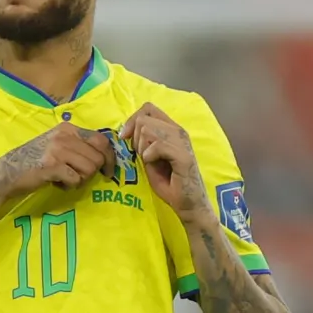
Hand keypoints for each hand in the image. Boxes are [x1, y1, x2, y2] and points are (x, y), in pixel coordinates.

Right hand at [0, 123, 115, 198]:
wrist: (8, 172)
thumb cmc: (35, 160)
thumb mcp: (57, 145)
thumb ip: (78, 146)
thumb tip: (105, 156)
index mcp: (68, 128)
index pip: (101, 139)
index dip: (110, 157)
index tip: (109, 171)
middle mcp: (64, 135)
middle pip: (98, 157)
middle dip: (93, 172)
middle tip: (80, 178)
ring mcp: (58, 149)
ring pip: (89, 169)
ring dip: (80, 179)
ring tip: (66, 179)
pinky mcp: (52, 165)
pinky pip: (75, 179)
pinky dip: (69, 186)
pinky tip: (58, 183)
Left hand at [122, 102, 211, 221]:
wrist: (188, 204)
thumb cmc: (169, 183)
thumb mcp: (149, 157)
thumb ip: (142, 142)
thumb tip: (127, 130)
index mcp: (171, 129)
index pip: (148, 108)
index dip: (132, 119)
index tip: (125, 137)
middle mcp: (178, 130)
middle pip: (144, 119)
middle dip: (135, 138)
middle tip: (143, 156)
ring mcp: (182, 141)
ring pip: (148, 130)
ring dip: (142, 148)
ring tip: (150, 161)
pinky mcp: (184, 155)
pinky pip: (157, 145)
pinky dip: (149, 156)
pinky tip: (154, 165)